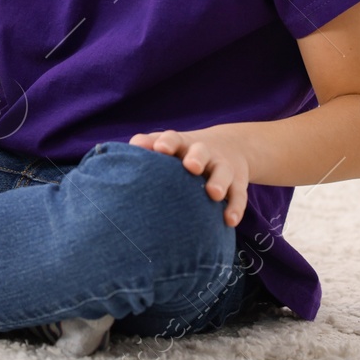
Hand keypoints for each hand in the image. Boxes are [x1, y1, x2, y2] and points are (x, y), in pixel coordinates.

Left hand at [128, 128, 249, 227]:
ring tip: (213, 194)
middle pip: (201, 151)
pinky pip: (239, 195)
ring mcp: (223, 166)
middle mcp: (204, 152)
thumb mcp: (167, 145)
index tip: (159, 149)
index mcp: (182, 144)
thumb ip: (146, 147)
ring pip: (223, 172)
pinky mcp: (237, 183)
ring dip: (219, 182)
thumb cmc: (184, 152)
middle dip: (196, 158)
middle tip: (191, 167)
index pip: (173, 139)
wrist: (230, 146)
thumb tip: (120, 154)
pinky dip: (235, 207)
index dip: (166, 143)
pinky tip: (229, 220)